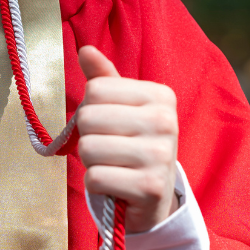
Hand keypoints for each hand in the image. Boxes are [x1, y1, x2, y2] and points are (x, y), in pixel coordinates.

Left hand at [75, 45, 178, 232]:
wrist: (154, 198)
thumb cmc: (133, 147)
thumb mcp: (122, 110)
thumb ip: (104, 80)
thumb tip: (84, 50)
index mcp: (161, 96)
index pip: (95, 90)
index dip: (90, 110)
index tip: (109, 126)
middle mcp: (166, 122)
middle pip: (88, 118)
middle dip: (88, 138)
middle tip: (109, 150)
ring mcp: (160, 156)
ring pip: (88, 149)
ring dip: (91, 163)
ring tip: (113, 167)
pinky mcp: (149, 187)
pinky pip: (95, 177)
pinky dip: (96, 184)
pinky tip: (115, 185)